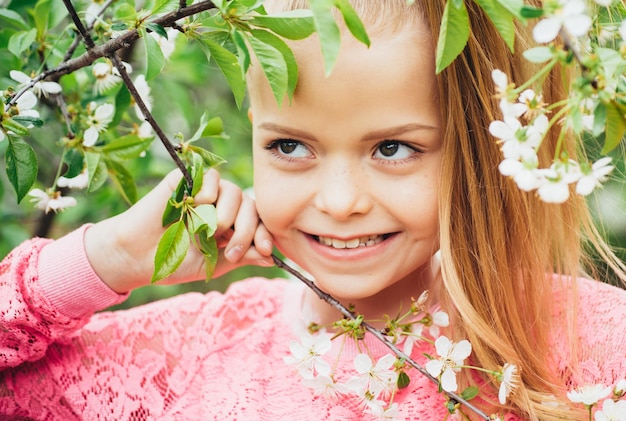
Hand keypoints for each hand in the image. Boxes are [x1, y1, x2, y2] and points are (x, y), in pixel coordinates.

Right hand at [84, 169, 273, 292]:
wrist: (137, 256)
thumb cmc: (174, 261)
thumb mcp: (214, 264)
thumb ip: (242, 257)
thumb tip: (272, 258)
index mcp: (230, 226)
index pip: (258, 222)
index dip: (265, 234)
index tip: (264, 250)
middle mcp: (222, 206)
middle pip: (251, 206)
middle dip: (246, 231)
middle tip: (229, 250)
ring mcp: (206, 193)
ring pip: (235, 192)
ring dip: (226, 216)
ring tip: (206, 232)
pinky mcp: (188, 180)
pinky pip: (212, 178)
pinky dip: (207, 195)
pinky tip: (192, 209)